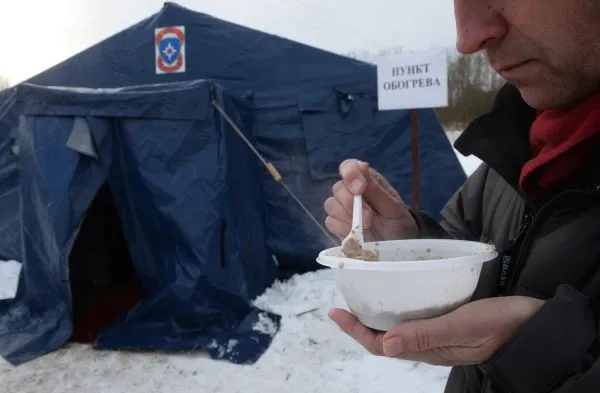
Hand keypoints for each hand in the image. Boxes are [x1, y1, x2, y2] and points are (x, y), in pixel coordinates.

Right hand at [324, 159, 417, 240]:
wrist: (397, 250)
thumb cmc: (398, 224)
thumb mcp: (394, 207)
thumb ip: (377, 189)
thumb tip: (362, 167)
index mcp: (367, 180)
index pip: (349, 167)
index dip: (350, 174)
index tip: (359, 188)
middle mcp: (352, 192)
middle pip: (338, 187)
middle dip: (351, 203)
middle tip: (370, 217)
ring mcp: (343, 209)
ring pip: (331, 204)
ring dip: (347, 216)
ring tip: (366, 227)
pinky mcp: (338, 225)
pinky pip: (330, 222)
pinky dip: (342, 228)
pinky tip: (356, 234)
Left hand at [329, 296, 545, 365]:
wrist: (534, 324)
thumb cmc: (501, 325)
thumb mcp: (463, 327)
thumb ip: (426, 335)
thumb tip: (385, 345)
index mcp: (428, 349)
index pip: (381, 344)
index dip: (355, 330)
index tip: (336, 311)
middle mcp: (428, 343)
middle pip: (385, 335)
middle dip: (361, 320)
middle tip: (345, 298)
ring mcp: (438, 332)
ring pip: (399, 325)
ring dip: (378, 311)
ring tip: (364, 291)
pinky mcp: (448, 319)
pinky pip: (415, 316)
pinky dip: (399, 303)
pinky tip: (399, 288)